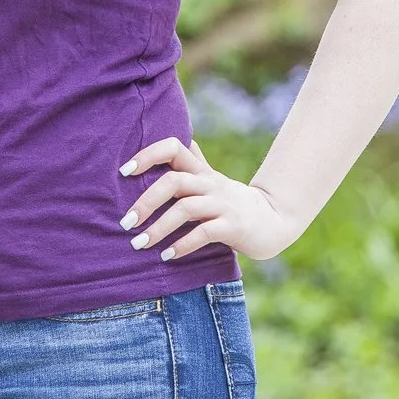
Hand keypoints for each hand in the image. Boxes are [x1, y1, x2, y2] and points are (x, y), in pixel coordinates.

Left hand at [118, 137, 304, 262]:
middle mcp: (209, 184)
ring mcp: (222, 204)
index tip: (124, 172)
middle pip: (173, 180)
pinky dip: (183, 244)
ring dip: (159, 227)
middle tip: (126, 222)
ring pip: (185, 208)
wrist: (273, 221)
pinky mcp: (232, 226)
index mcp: (201, 172)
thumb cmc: (233, 202)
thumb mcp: (213, 180)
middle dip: (146, 201)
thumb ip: (195, 163)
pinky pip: (203, 233)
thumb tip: (180, 142)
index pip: (174, 147)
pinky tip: (168, 255)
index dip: (148, 154)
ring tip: (140, 244)